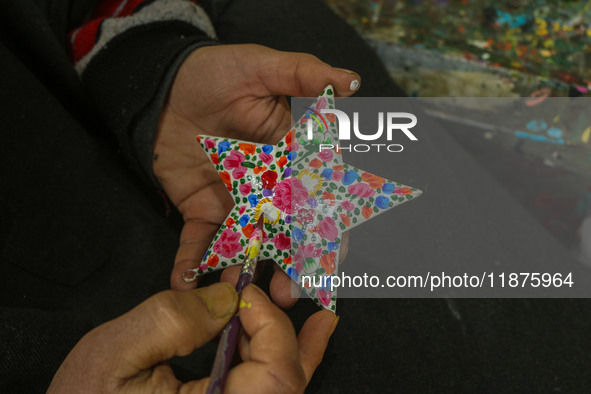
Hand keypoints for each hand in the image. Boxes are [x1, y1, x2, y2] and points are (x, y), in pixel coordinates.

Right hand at [48, 283, 338, 392]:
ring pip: (282, 390)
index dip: (271, 324)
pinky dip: (281, 365)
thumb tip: (228, 298)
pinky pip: (265, 393)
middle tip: (287, 294)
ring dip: (296, 349)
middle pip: (287, 383)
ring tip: (319, 320)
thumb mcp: (115, 353)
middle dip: (292, 335)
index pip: (275, 373)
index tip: (242, 292)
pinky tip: (299, 342)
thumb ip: (173, 319)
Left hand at [155, 44, 356, 306]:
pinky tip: (183, 281)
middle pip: (289, 235)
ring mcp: (237, 204)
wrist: (167, 85)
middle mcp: (272, 190)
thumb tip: (351, 80)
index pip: (320, 200)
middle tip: (284, 295)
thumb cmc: (220, 72)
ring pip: (250, 246)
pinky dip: (192, 262)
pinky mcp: (203, 210)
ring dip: (245, 273)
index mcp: (295, 161)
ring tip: (236, 296)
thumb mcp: (262, 67)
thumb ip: (304, 74)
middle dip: (290, 267)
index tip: (328, 259)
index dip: (327, 230)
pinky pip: (200, 241)